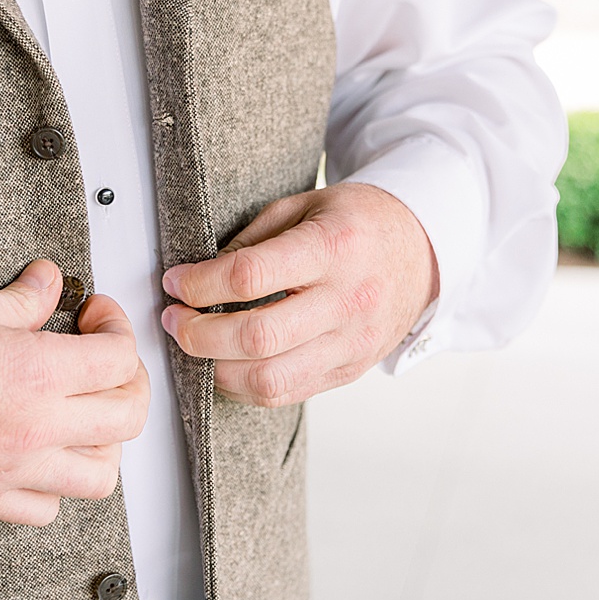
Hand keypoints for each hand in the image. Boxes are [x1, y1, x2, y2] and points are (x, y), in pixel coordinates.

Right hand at [0, 259, 148, 525]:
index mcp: (35, 375)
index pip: (119, 359)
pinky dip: (56, 486)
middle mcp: (33, 430)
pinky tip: (42, 455)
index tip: (95, 316)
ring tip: (83, 411)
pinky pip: (46, 510)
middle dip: (128, 381)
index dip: (117, 328)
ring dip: (104, 441)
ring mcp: (10, 471)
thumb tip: (47, 284)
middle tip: (104, 358)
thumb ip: (18, 301)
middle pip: (127, 418)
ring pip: (100, 476)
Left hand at [160, 183, 438, 406]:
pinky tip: (225, 364)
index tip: (174, 282)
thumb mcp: (305, 205)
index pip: (251, 276)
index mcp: (334, 247)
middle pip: (257, 337)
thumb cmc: (358, 223)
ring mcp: (352, 342)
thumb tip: (198, 276)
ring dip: (215, 369)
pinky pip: (286, 394)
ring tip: (194, 345)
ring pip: (269, 380)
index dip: (200, 284)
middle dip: (198, 334)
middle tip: (173, 319)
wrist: (424, 250)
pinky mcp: (350, 369)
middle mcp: (348, 300)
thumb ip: (253, 239)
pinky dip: (244, 386)